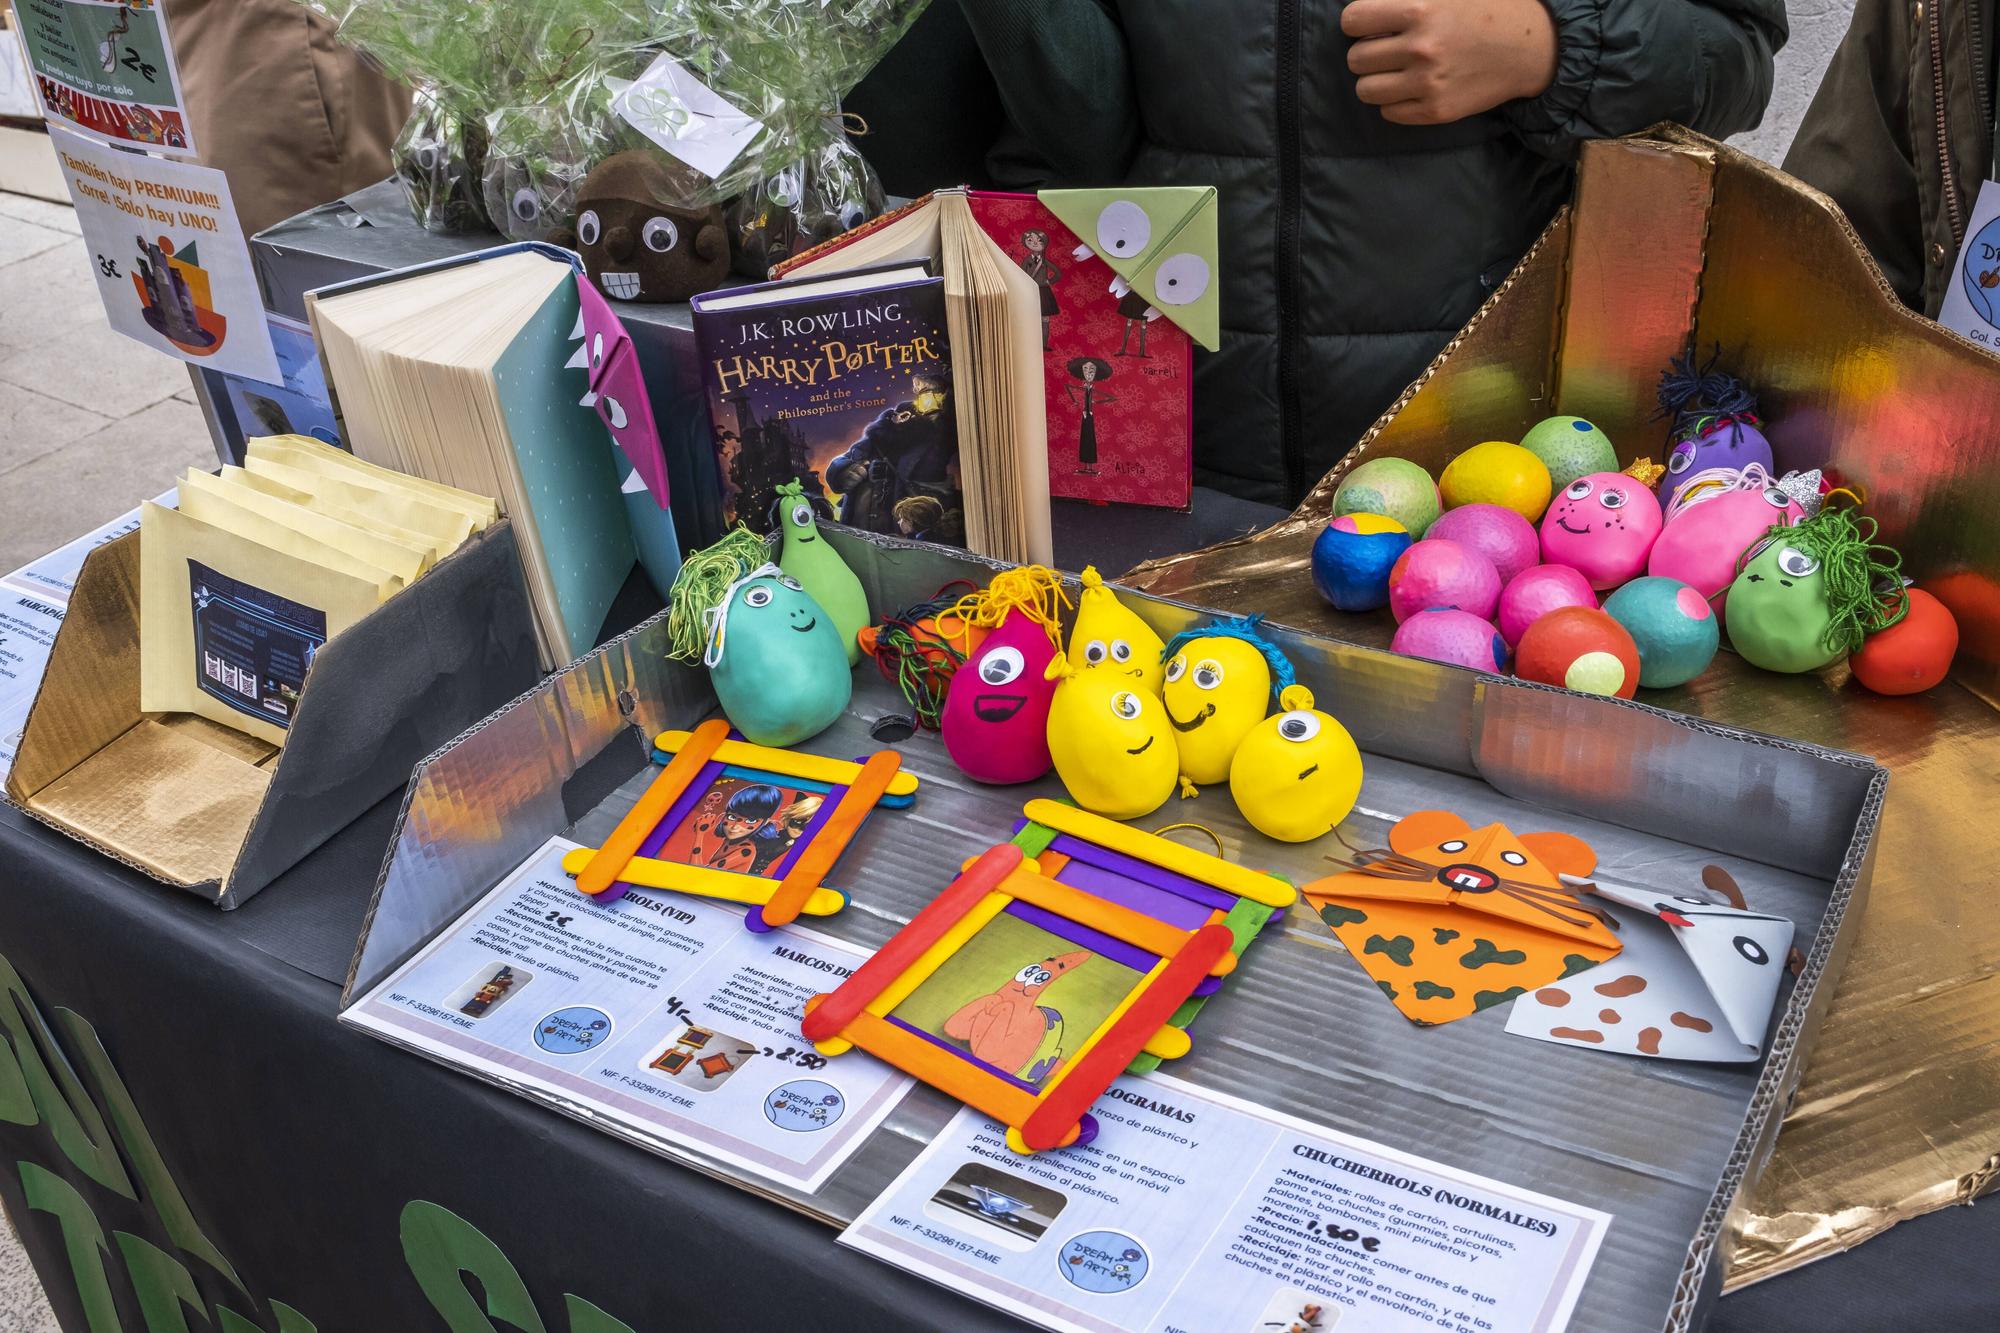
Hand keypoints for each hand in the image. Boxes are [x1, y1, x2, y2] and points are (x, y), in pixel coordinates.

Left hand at [1342, 0, 1558, 125]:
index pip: (1354, 20)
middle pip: (1356, 59)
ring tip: (1396, 71)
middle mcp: (1421, 48)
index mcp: (1420, 9)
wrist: (1528, 47)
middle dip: (1367, 53)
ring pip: (1366, 90)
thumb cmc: (1486, 10)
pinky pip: (1388, 113)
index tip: (1370, 26)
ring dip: (1376, 80)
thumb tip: (1371, 9)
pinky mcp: (1436, 111)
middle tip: (1387, 50)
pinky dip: (1395, 102)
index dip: (1358, 23)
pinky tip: (1412, 88)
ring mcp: (1428, 83)